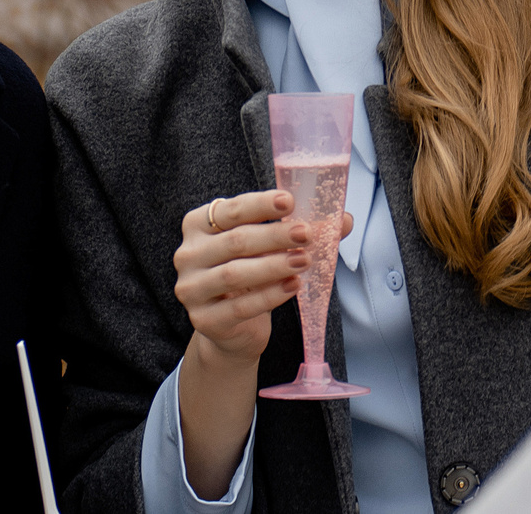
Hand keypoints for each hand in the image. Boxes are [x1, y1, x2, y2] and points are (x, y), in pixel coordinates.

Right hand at [173, 190, 353, 369]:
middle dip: (274, 236)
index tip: (289, 201)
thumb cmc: (249, 274)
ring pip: (236, 274)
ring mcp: (191, 288)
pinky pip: (240, 307)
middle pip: (235, 241)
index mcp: (198, 225)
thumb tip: (343, 219)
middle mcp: (187, 254)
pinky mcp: (203, 320)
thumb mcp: (267, 247)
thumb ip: (297, 230)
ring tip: (304, 261)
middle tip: (307, 233)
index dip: (260, 205)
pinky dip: (270, 295)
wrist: (230, 328)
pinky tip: (293, 286)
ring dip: (274, 265)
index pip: (230, 210)